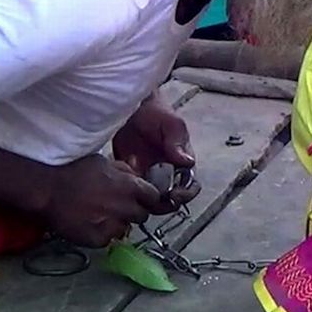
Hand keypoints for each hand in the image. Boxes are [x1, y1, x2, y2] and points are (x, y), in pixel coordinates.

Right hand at [42, 155, 162, 247]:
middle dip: (133, 211)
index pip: (155, 198)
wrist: (45, 187)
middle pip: (142, 215)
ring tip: (99, 214)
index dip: (149, 199)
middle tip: (118, 207)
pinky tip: (89, 223)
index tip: (146, 200)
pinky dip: (101, 234)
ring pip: (125, 229)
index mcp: (130, 187)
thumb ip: (125, 171)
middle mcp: (125, 207)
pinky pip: (107, 240)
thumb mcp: (104, 162)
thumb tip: (136, 175)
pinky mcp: (96, 239)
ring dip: (118, 223)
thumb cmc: (71, 170)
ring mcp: (111, 225)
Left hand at [113, 94, 199, 210]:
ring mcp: (147, 176)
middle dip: (163, 204)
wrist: (129, 107)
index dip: (185, 194)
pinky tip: (121, 187)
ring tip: (135, 193)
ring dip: (143, 202)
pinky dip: (126, 194)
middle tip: (152, 200)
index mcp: (182, 163)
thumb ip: (178, 142)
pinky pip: (129, 191)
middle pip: (170, 199)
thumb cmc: (156, 113)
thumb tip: (187, 162)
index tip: (176, 195)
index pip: (190, 186)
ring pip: (149, 199)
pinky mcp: (128, 175)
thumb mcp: (172, 124)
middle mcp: (167, 173)